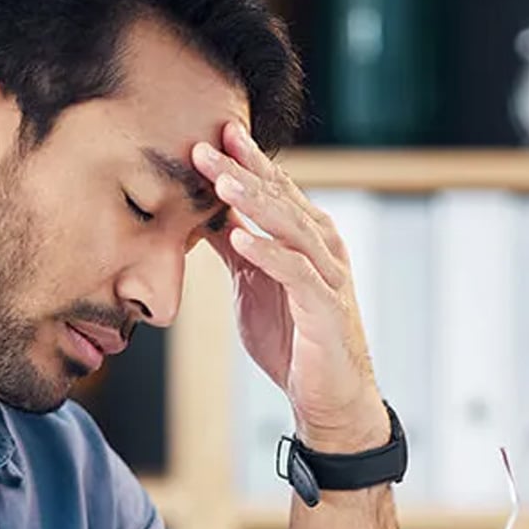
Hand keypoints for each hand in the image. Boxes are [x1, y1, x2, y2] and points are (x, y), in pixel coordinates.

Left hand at [192, 122, 388, 453]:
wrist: (327, 396)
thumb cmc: (292, 338)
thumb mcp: (251, 283)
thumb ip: (234, 245)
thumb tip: (201, 212)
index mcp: (305, 236)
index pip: (274, 189)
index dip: (245, 160)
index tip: (213, 132)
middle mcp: (321, 247)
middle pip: (280, 199)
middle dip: (242, 171)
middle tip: (206, 145)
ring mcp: (327, 276)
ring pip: (291, 229)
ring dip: (256, 204)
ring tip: (222, 183)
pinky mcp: (325, 309)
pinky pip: (297, 275)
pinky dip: (270, 255)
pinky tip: (243, 241)